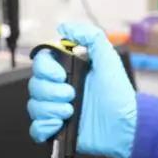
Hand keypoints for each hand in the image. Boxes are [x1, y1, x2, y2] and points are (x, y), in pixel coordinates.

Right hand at [27, 23, 137, 157]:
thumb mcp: (108, 60)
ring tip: (71, 111)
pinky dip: (44, 127)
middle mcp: (60, 89)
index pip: (41, 63)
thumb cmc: (120, 96)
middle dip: (52, 92)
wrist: (124, 127)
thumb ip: (90, 37)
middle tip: (72, 95)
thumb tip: (65, 27)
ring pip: (34, 106)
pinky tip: (60, 124)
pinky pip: (36, 128)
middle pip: (34, 85)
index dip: (46, 69)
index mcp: (69, 72)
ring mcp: (57, 110)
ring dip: (51, 109)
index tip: (61, 75)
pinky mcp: (57, 130)